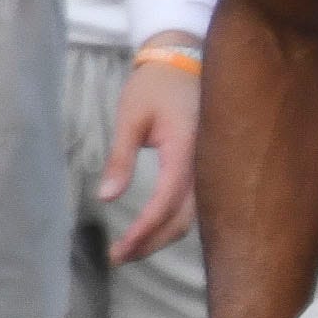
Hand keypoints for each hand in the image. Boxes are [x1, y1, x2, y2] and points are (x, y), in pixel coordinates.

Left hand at [102, 43, 200, 263]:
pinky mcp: (208, 167)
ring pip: (193, 215)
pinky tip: (154, 230)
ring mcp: (211, 166)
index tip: (121, 248)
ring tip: (131, 249)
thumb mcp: (130, 117)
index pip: (167, 200)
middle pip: (184, 218)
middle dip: (152, 242)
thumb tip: (107, 198)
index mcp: (186, 148)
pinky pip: (197, 204)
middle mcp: (206, 162)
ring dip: (163, 236)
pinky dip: (175, 222)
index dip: (145, 229)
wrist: (183, 60)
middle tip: (119, 257)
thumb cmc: (154, 86)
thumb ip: (120, 159)